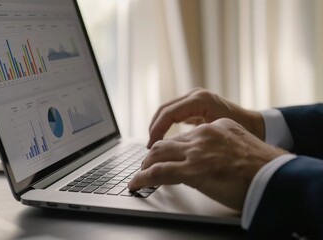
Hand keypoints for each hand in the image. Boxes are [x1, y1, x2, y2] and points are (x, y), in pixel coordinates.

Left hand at [128, 118, 286, 210]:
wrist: (274, 173)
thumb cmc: (263, 164)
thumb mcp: (240, 143)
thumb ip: (223, 144)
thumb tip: (214, 155)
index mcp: (215, 126)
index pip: (183, 134)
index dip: (170, 144)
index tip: (164, 151)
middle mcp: (202, 134)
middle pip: (166, 141)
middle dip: (152, 153)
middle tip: (146, 163)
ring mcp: (196, 151)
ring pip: (158, 154)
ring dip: (145, 165)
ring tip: (139, 173)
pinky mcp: (192, 170)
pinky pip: (158, 172)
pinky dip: (143, 178)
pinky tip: (136, 183)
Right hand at [147, 88, 264, 147]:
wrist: (258, 126)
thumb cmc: (241, 132)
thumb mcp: (216, 136)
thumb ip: (194, 140)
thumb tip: (172, 152)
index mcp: (200, 100)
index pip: (168, 113)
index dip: (157, 130)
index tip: (152, 146)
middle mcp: (196, 96)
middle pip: (165, 110)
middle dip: (154, 128)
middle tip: (149, 147)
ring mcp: (195, 99)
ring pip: (168, 111)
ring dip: (159, 126)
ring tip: (154, 145)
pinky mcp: (196, 105)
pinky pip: (175, 114)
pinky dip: (167, 125)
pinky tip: (165, 139)